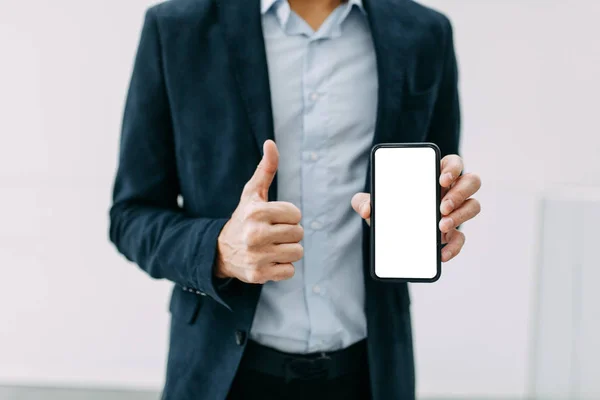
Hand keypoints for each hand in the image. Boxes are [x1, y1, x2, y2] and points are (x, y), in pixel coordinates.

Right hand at [215, 140, 303, 283]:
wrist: (220, 251)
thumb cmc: (244, 217)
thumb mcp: (252, 193)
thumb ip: (265, 169)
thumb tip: (271, 143)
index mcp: (256, 212)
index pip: (296, 214)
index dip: (289, 216)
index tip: (274, 218)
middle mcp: (255, 234)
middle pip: (298, 233)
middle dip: (289, 233)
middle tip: (272, 234)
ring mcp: (256, 256)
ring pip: (297, 252)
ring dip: (288, 250)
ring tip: (272, 247)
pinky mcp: (258, 275)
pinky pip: (289, 271)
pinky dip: (283, 268)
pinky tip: (269, 260)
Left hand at [351, 155, 480, 262]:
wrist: (389, 235)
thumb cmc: (387, 209)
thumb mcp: (373, 203)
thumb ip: (363, 201)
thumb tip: (366, 209)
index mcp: (434, 175)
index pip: (453, 163)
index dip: (453, 168)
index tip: (441, 180)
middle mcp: (450, 191)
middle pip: (471, 182)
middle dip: (460, 193)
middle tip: (441, 207)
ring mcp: (455, 212)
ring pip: (473, 206)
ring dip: (461, 216)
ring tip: (441, 226)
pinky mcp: (452, 235)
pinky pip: (462, 239)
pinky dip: (455, 247)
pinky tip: (441, 254)